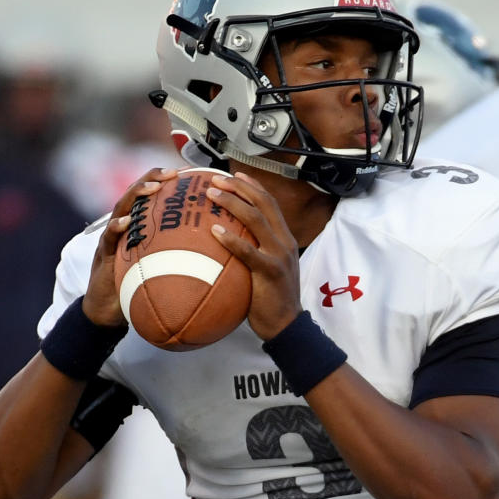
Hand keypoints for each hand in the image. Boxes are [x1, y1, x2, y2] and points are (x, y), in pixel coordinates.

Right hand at [82, 167, 177, 327]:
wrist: (110, 309)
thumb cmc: (140, 287)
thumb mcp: (166, 268)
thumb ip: (186, 257)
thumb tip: (223, 257)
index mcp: (142, 225)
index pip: (156, 196)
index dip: (170, 183)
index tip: (190, 173)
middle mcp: (127, 224)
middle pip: (138, 193)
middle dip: (153, 178)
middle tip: (172, 173)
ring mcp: (113, 236)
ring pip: (122, 207)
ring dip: (136, 195)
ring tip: (152, 188)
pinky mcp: (104, 252)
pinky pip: (109, 237)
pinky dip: (117, 228)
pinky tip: (126, 223)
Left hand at [205, 172, 302, 340]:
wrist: (286, 324)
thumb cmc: (271, 297)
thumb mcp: (268, 267)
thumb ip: (256, 250)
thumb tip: (227, 238)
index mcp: (284, 239)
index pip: (270, 204)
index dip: (252, 186)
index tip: (234, 175)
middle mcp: (284, 242)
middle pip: (264, 204)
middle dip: (240, 187)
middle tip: (216, 179)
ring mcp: (279, 256)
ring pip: (257, 220)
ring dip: (233, 203)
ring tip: (212, 195)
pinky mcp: (270, 271)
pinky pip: (248, 251)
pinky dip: (231, 239)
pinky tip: (214, 230)